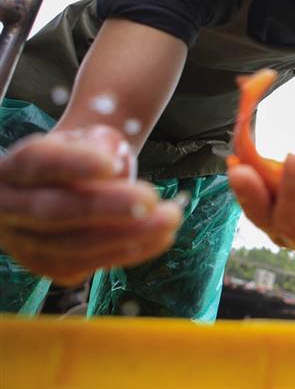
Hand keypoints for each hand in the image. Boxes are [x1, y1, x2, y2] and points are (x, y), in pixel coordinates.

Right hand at [0, 125, 182, 285]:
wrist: (67, 185)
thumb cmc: (80, 156)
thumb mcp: (89, 137)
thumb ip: (100, 145)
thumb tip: (113, 171)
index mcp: (12, 167)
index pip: (37, 162)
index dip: (73, 164)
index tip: (112, 163)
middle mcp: (7, 207)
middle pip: (52, 210)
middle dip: (105, 207)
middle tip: (151, 199)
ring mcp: (21, 242)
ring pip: (69, 246)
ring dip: (125, 236)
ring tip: (170, 219)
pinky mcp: (44, 265)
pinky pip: (83, 265)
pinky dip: (124, 253)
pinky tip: (158, 238)